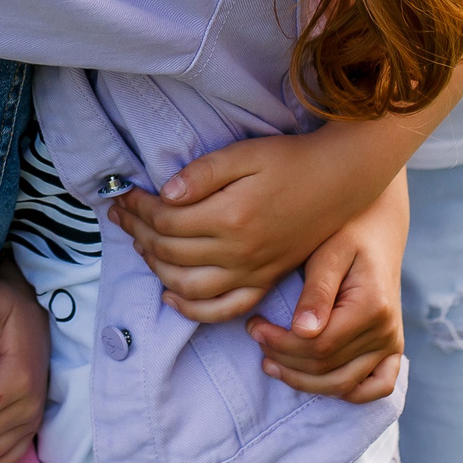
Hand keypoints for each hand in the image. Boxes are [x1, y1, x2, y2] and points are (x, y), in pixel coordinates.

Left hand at [107, 128, 398, 322]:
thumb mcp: (244, 153)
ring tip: (139, 243)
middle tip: (121, 215)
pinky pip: (224, 309)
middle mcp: (240, 251)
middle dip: (137, 232)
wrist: (341, 180)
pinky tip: (170, 296)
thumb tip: (163, 194)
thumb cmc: (289, 161)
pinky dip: (192, 309)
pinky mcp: (265, 281)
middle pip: (170, 251)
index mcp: (231, 215)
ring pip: (188, 285)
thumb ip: (201, 173)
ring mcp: (254, 271)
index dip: (138, 207)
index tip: (124, 194)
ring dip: (155, 267)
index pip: (165, 220)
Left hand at [248, 172, 405, 402]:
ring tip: (271, 363)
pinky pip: (376, 387)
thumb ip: (316, 292)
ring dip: (304, 381)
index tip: (253, 325)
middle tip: (256, 337)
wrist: (378, 228)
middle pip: (328, 368)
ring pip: (345, 384)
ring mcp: (392, 344)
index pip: (319, 346)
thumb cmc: (347, 233)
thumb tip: (303, 332)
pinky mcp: (392, 349)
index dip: (281, 344)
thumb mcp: (328, 252)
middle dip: (284, 359)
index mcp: (372, 307)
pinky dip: (347, 392)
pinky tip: (314, 380)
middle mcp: (387, 331)